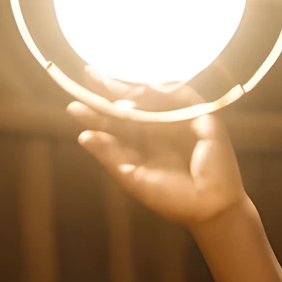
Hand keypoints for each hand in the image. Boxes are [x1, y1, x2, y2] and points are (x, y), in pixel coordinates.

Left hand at [69, 97, 245, 226]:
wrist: (208, 208)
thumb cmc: (172, 198)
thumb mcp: (134, 177)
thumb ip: (110, 156)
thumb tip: (82, 136)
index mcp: (143, 141)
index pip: (117, 122)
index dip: (97, 112)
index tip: (73, 106)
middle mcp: (160, 126)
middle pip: (132, 102)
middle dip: (111, 88)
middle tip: (88, 73)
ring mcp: (181, 119)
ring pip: (153, 96)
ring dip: (131, 89)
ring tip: (108, 86)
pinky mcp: (202, 116)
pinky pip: (180, 97)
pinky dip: (160, 92)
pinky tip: (139, 92)